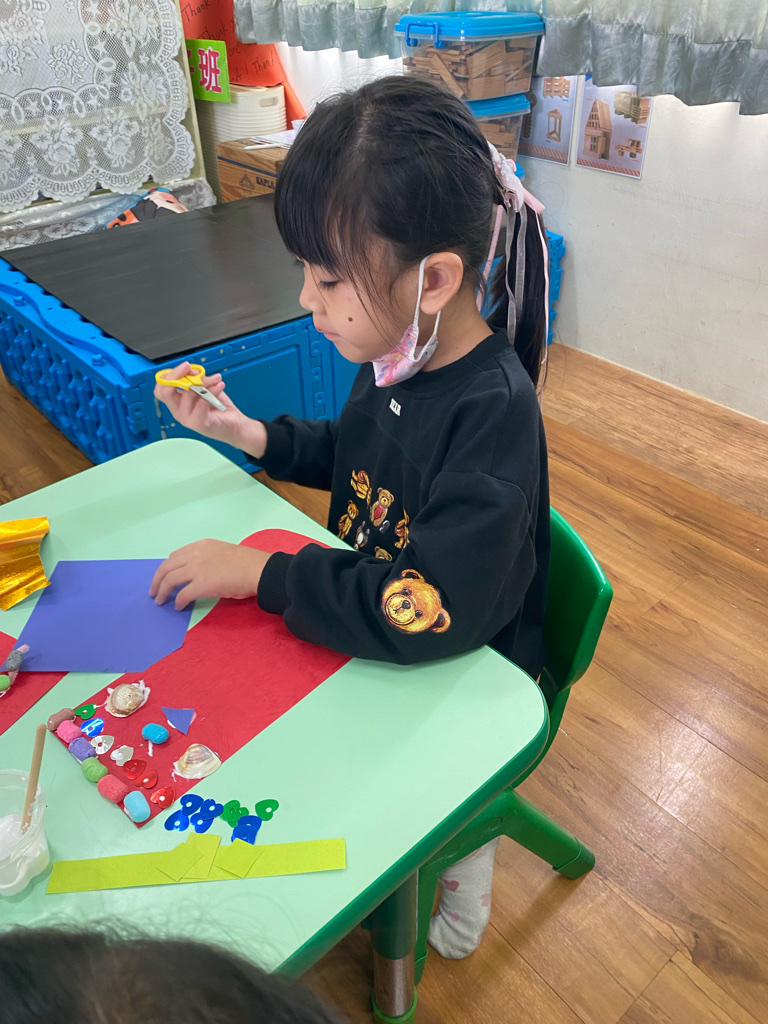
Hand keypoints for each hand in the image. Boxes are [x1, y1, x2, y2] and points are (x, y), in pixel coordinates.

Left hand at [150, 540, 272, 609]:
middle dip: (157, 580)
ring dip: (162, 592)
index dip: (167, 568)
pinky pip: (182, 594)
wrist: (258, 569)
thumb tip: (202, 573)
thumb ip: (209, 558)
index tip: (163, 576)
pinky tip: (178, 607)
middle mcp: (195, 554)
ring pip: (169, 580)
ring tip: (159, 601)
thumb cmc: (247, 563)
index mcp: (201, 545)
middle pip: (166, 567)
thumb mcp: (223, 552)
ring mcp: (197, 569)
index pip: (175, 555)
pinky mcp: (201, 584)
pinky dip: (178, 601)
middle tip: (153, 591)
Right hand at [154, 362, 266, 456]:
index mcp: (177, 403)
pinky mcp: (199, 423)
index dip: (169, 375)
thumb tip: (192, 370)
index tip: (184, 367)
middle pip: (165, 392)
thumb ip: (197, 379)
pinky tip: (220, 385)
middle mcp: (178, 412)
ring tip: (216, 380)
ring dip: (204, 382)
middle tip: (189, 367)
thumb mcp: (205, 388)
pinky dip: (213, 390)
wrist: (234, 424)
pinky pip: (202, 402)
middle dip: (176, 375)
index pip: (161, 388)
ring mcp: (187, 419)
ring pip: (187, 394)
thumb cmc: (218, 407)